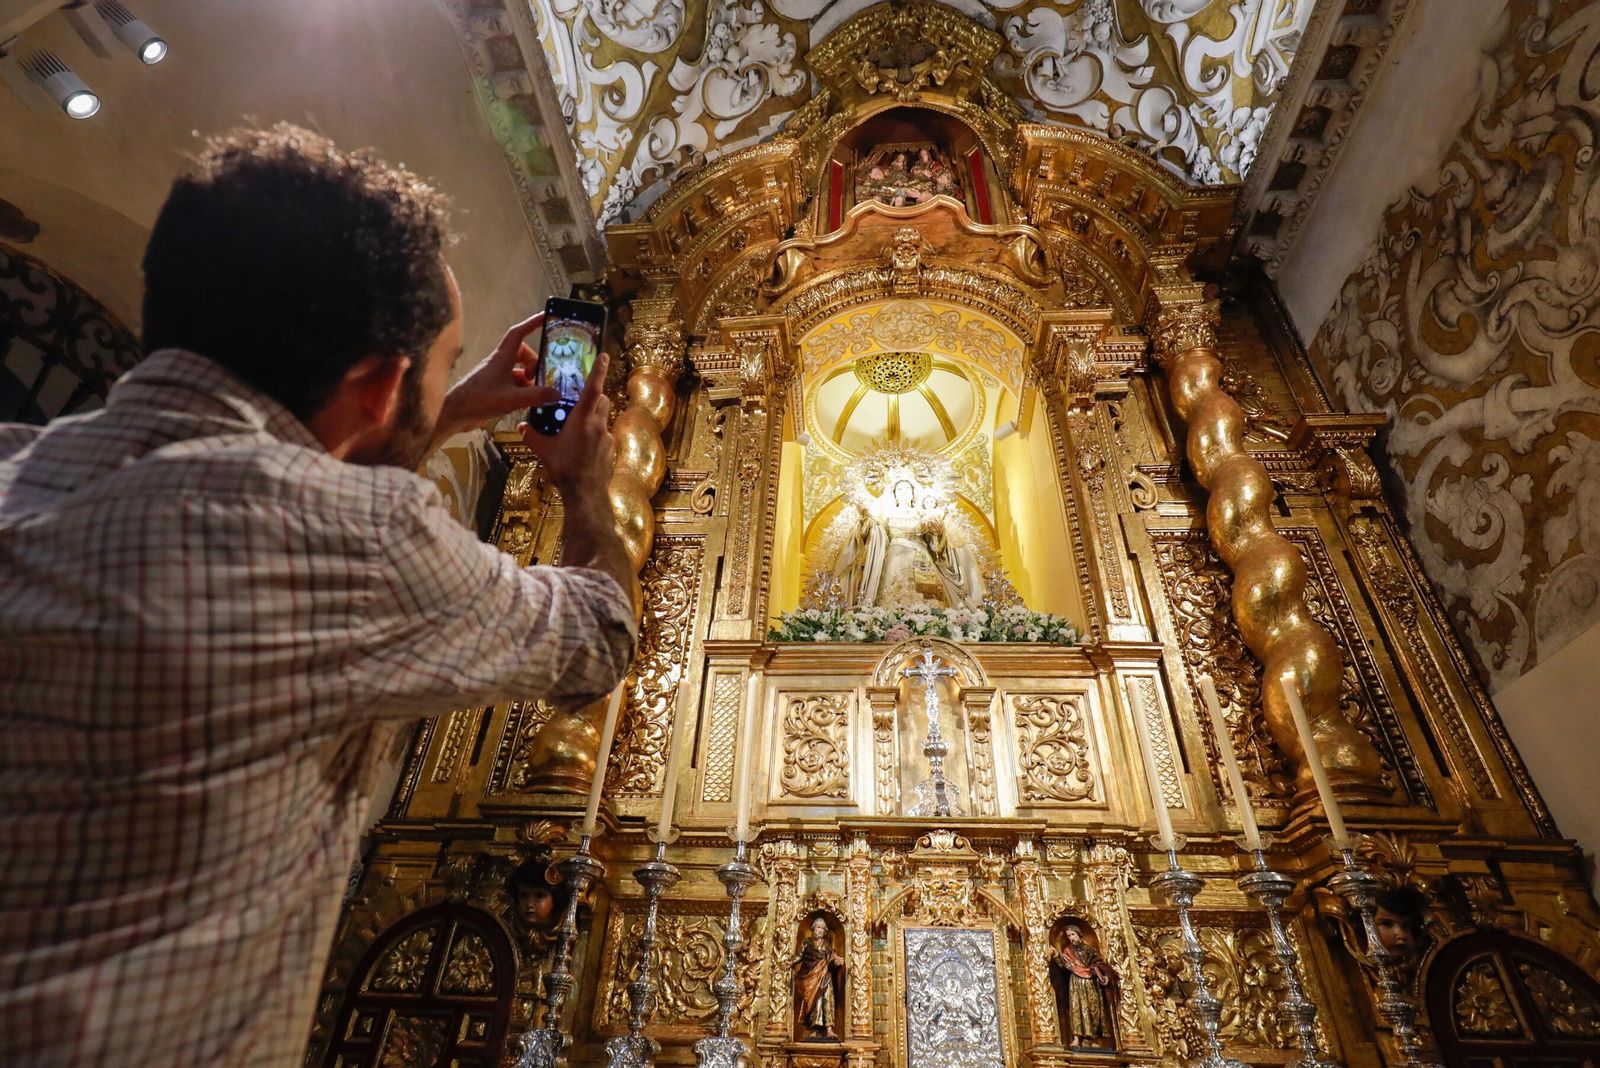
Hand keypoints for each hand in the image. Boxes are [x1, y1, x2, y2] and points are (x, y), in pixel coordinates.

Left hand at [438, 312, 555, 435]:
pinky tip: (526, 404)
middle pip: (522, 353)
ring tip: (535, 395)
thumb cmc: (478, 400)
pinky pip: (513, 384)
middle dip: (534, 363)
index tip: (546, 317)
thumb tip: (556, 393)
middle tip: (540, 378)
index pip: (519, 333)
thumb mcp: (512, 399)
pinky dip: (522, 391)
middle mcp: (499, 363)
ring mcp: (496, 376)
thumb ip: (536, 396)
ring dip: (529, 380)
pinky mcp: (494, 388)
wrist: (454, 413)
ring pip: (519, 370)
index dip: (532, 323)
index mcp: (501, 358)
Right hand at [518, 351, 613, 501]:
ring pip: (604, 416)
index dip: (599, 370)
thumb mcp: (544, 450)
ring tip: (579, 423)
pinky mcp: (611, 449)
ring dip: (595, 414)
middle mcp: (598, 424)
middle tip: (581, 397)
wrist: (585, 493)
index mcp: (583, 419)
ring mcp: (607, 437)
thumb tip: (520, 427)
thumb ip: (532, 435)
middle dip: (595, 394)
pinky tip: (584, 445)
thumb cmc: (564, 469)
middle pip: (602, 400)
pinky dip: (596, 434)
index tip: (604, 356)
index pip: (593, 388)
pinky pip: (604, 434)